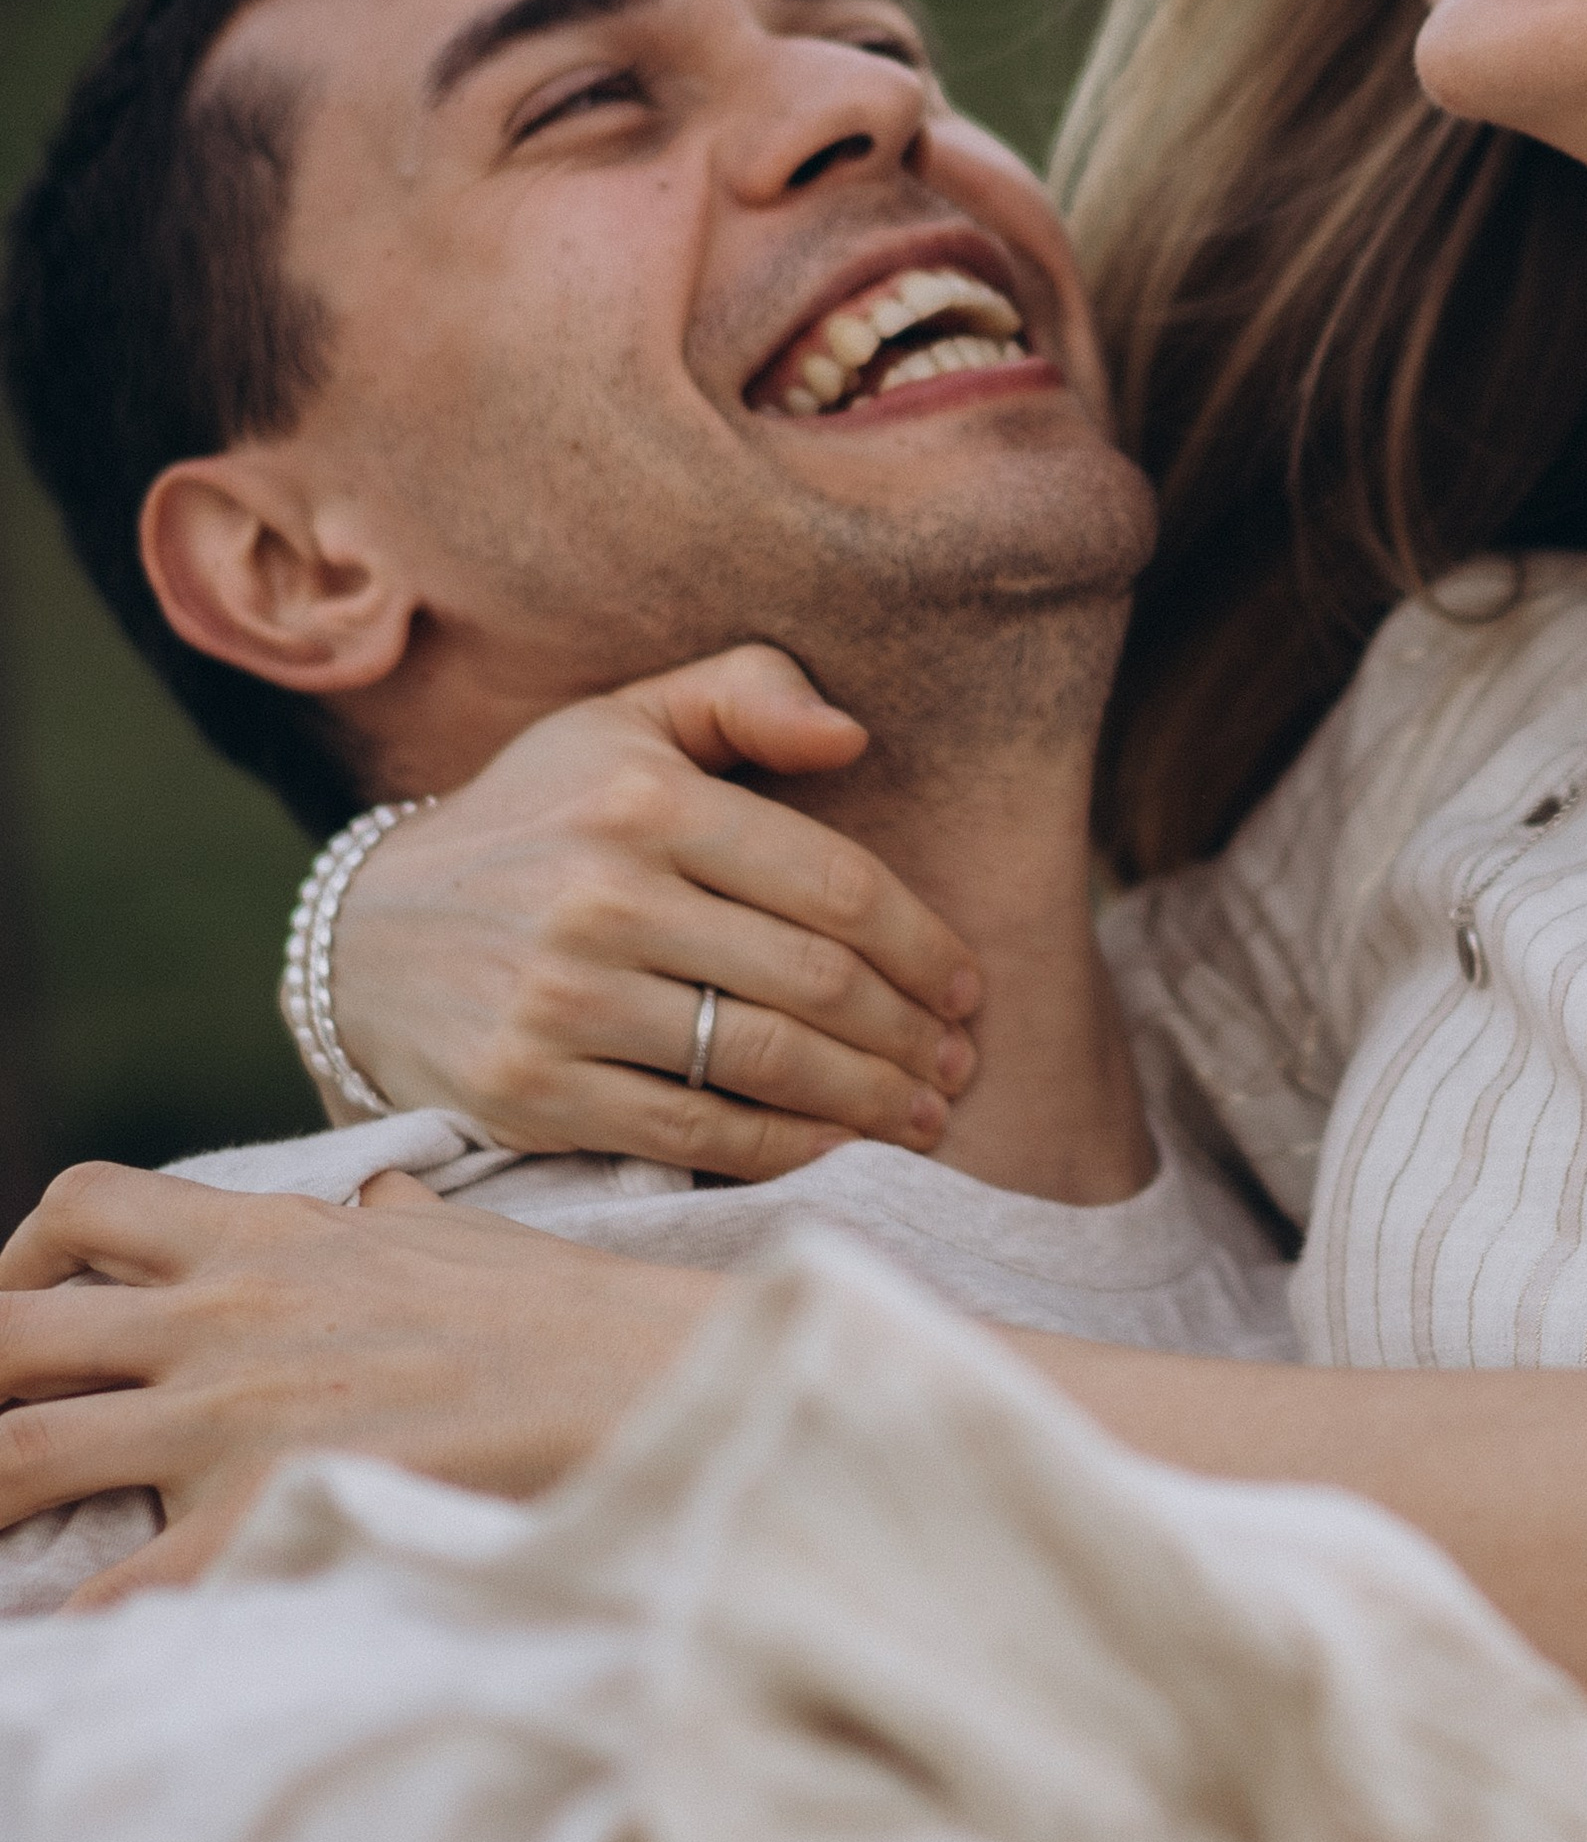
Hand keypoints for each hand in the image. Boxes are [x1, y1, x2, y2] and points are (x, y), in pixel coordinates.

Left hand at [0, 1161, 721, 1601]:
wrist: (626, 1372)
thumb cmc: (547, 1308)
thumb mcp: (452, 1229)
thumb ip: (390, 1216)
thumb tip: (381, 1198)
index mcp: (264, 1237)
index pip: (86, 1206)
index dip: (21, 1258)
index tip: (24, 1310)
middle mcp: (222, 1317)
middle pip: (10, 1332)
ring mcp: (234, 1416)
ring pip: (24, 1449)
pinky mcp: (265, 1512)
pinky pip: (124, 1585)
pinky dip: (77, 1618)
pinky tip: (67, 1642)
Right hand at [331, 646, 983, 1177]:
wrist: (364, 935)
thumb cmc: (531, 821)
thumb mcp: (622, 724)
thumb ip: (743, 694)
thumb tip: (851, 732)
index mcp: (644, 797)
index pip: (834, 883)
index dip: (923, 944)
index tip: (968, 986)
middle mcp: (603, 894)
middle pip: (815, 980)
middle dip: (911, 1032)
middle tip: (960, 1063)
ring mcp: (563, 997)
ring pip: (766, 1062)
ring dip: (870, 1099)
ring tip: (923, 1111)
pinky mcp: (531, 1087)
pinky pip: (694, 1129)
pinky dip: (784, 1146)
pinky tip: (838, 1145)